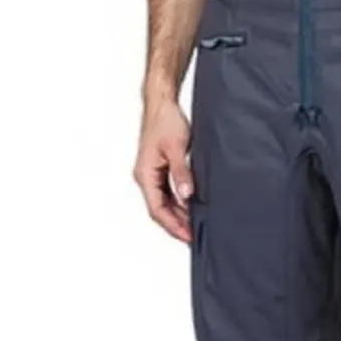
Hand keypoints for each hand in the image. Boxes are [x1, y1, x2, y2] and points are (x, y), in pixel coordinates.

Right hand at [134, 96, 193, 242]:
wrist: (162, 104)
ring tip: (195, 225)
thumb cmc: (165, 121)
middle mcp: (145, 177)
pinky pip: (167, 192)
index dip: (173, 226)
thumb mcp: (177, 148)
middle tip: (195, 236)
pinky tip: (192, 206)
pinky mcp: (159, 169)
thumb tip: (187, 195)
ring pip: (164, 202)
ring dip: (178, 214)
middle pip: (160, 210)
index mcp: (145, 175)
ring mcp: (151, 174)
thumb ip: (181, 173)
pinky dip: (179, 202)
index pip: (157, 210)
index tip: (188, 236)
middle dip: (177, 224)